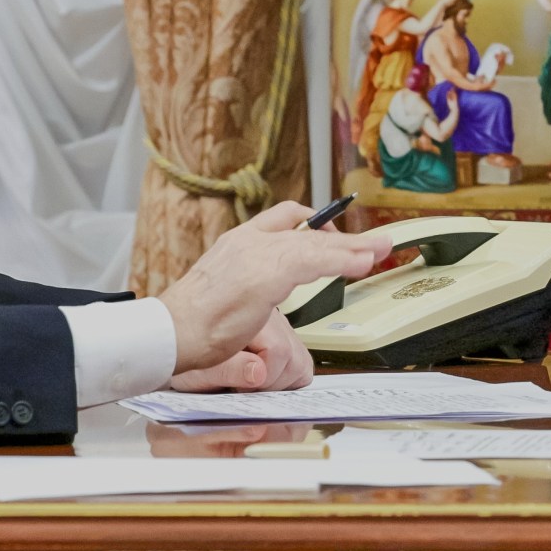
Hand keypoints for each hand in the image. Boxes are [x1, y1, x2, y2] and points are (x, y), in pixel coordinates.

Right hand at [156, 201, 390, 377]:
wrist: (169, 333)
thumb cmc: (194, 323)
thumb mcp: (229, 291)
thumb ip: (253, 284)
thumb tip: (267, 294)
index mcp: (239, 242)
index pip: (284, 218)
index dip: (315, 223)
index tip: (336, 232)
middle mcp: (249, 240)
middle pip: (307, 228)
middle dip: (344, 236)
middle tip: (375, 243)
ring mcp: (256, 254)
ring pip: (315, 243)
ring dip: (352, 247)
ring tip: (380, 249)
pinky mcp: (265, 274)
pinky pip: (313, 261)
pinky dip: (341, 260)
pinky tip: (360, 261)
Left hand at [167, 311, 315, 391]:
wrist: (172, 341)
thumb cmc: (182, 352)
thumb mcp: (198, 369)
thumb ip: (230, 371)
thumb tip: (259, 374)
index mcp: (250, 318)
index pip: (280, 352)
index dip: (266, 378)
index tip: (245, 388)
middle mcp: (269, 317)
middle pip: (296, 357)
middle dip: (274, 382)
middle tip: (245, 387)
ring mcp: (277, 325)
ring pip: (300, 360)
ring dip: (280, 379)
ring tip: (250, 381)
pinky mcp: (279, 335)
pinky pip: (297, 359)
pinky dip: (283, 374)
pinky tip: (259, 376)